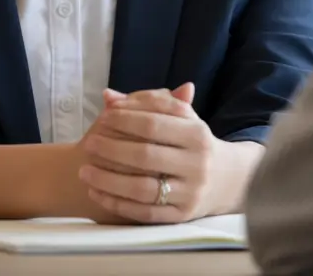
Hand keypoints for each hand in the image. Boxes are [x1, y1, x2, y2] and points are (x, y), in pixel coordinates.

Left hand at [79, 83, 223, 223]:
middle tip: (89, 143)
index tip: (103, 116)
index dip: (125, 119)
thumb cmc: (193, 143)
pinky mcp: (181, 216)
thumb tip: (109, 96)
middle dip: (112, 148)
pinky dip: (117, 204)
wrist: (228, 180)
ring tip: (84, 171)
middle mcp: (197, 164)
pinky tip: (97, 193)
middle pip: (146, 155)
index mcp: (198, 134)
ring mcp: (190, 193)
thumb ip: (148, 104)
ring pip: (142, 188)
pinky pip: (144, 213)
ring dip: (108, 180)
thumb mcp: (182, 119)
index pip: (154, 123)